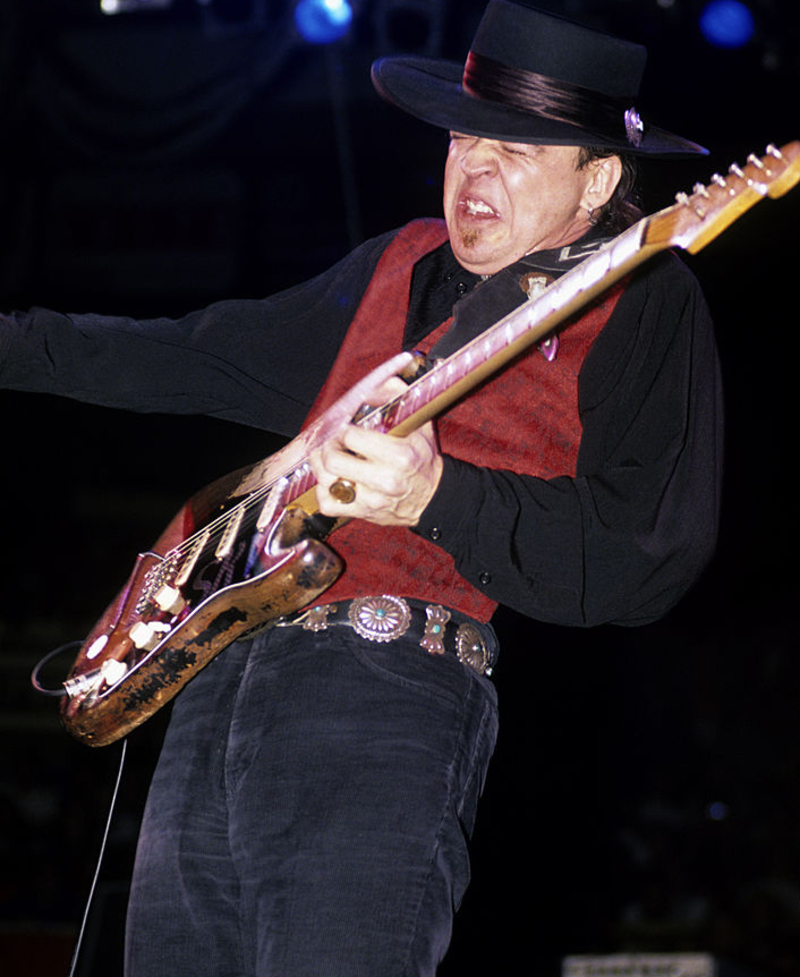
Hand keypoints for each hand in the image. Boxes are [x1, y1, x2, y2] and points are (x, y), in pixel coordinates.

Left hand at [310, 378, 442, 526]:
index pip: (351, 437)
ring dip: (321, 466)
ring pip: (325, 482)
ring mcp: (372, 500)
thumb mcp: (418, 423)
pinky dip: (324, 490)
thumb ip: (394, 396)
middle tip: (334, 442)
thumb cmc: (423, 458)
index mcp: (400, 456)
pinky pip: (327, 504)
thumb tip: (367, 388)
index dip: (343, 429)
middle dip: (327, 447)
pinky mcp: (362, 513)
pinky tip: (333, 480)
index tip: (346, 428)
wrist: (433, 497)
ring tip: (330, 457)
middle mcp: (385, 480)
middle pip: (333, 461)